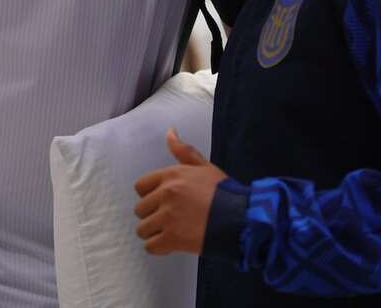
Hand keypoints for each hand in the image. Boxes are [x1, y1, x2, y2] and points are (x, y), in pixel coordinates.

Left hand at [134, 127, 226, 254]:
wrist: (240, 218)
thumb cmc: (224, 192)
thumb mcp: (204, 165)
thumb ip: (183, 150)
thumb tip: (170, 132)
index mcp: (171, 176)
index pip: (140, 186)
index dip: (150, 194)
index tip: (161, 201)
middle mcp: (165, 194)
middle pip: (140, 209)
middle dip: (152, 214)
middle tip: (168, 218)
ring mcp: (167, 218)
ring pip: (143, 229)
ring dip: (154, 232)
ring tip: (170, 231)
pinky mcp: (172, 239)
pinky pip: (151, 246)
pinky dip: (159, 247)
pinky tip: (171, 244)